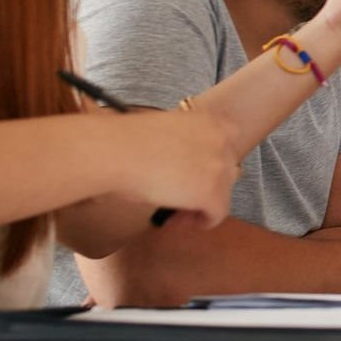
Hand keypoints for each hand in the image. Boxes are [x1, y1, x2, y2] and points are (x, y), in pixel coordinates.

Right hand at [113, 107, 240, 230]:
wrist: (113, 151)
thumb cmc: (124, 140)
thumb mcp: (165, 132)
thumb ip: (184, 144)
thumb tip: (182, 166)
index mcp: (209, 119)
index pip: (226, 143)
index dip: (209, 163)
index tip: (189, 175)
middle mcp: (221, 139)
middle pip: (226, 171)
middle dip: (205, 186)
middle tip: (180, 198)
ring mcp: (220, 166)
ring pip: (222, 194)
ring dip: (200, 205)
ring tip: (174, 213)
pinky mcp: (212, 193)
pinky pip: (217, 215)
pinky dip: (200, 221)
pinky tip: (176, 221)